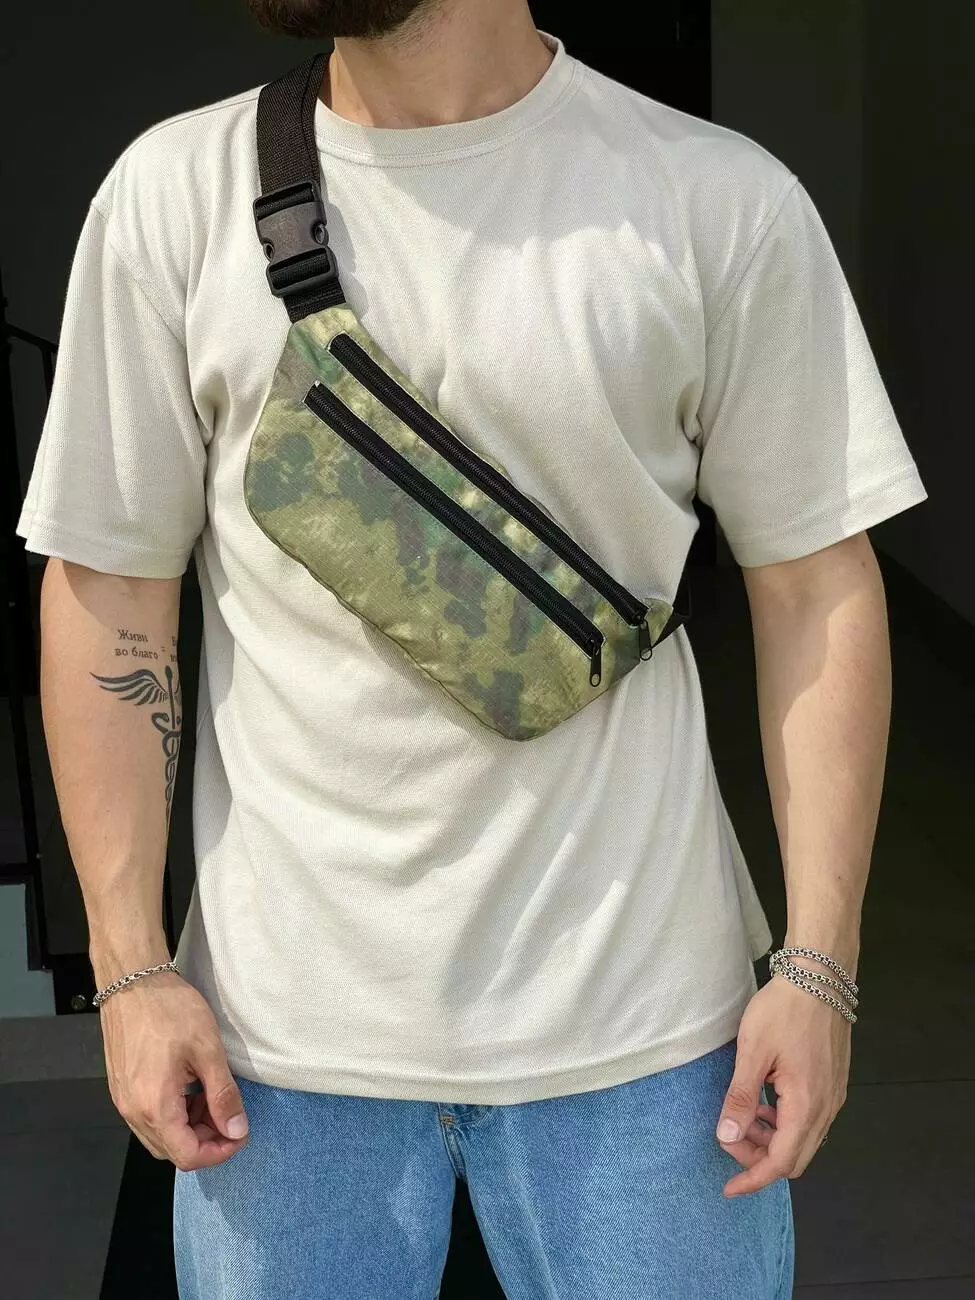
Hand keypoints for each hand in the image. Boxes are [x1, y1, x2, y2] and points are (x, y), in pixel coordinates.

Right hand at [99, 970, 249, 1170]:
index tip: (240, 1133)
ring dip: (190, 1129)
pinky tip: (191, 1091)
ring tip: (212, 1100)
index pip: (188, 1156)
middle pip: (172, 1151)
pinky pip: (149, 1118)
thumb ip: (223, 1095)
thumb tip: (236, 1130)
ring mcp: (124, 1101)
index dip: (219, 1152)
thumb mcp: (207, 1050)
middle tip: (230, 1116)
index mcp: (154, 1106)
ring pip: (160, 1137)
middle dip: (206, 1141)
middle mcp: (133, 1111)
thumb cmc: (169, 1009)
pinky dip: (174, 1116)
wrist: (133, 982)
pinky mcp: (122, 1089)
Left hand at [714, 974, 851, 1196]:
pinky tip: (766, 1103)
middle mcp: (827, 1108)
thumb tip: (727, 1136)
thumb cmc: (784, 1009)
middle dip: (760, 1159)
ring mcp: (834, 1097)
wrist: (820, 977)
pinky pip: (810, 1120)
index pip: (781, 1161)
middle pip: (795, 1157)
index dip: (753, 1177)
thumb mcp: (753, 1051)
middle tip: (730, 1140)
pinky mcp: (834, 1084)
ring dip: (773, 1141)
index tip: (729, 1188)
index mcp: (807, 1105)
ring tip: (744, 1118)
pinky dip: (786, 1123)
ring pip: (804, 1140)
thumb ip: (741, 1097)